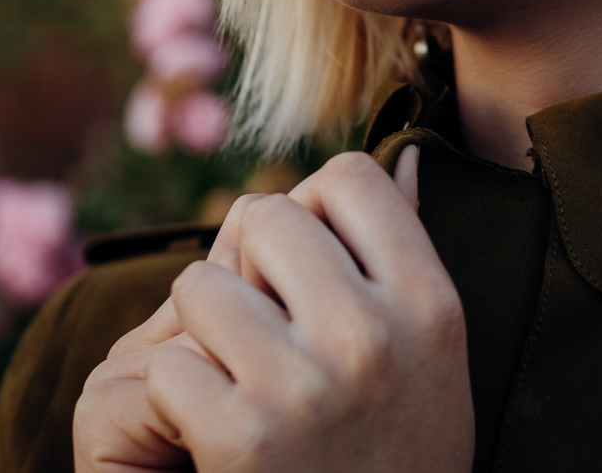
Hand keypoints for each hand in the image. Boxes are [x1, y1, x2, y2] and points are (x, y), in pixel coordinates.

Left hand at [72, 148, 472, 472]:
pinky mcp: (241, 438)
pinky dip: (174, 404)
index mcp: (431, 307)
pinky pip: (169, 367)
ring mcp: (305, 386)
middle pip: (266, 217)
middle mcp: (373, 337)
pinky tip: (211, 439)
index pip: (351, 178)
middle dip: (247, 268)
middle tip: (261, 331)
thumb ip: (408, 260)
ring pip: (201, 286)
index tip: (309, 266)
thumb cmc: (397, 458)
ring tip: (235, 383)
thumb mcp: (431, 362)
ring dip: (201, 334)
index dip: (314, 209)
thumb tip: (410, 157)